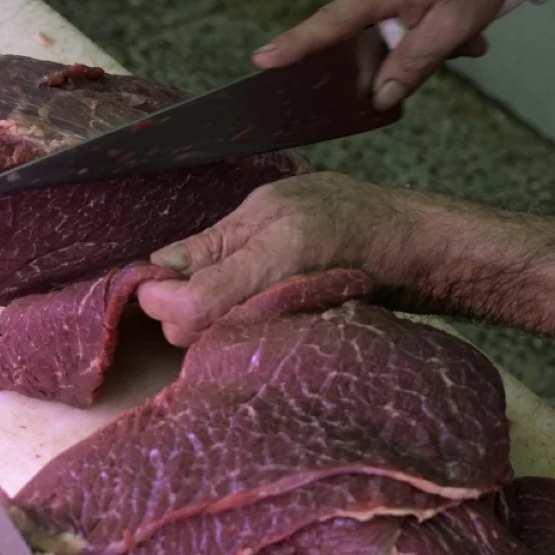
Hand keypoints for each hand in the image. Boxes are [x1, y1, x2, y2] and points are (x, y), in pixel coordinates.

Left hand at [137, 172, 422, 345]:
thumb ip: (213, 241)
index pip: (188, 306)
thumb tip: (160, 264)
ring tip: (213, 281)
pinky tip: (233, 301)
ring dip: (191, 316)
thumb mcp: (272, 205)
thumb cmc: (344, 214)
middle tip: (181, 272)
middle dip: (169, 305)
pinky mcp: (281, 349)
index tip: (150, 276)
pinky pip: (228, 347)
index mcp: (267, 266)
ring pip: (203, 344)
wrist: (403, 250)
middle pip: (187, 333)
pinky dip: (215, 326)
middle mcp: (271, 313)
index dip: (156, 294)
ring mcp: (278, 338)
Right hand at [252, 0, 529, 109]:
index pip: (327, 25)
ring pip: (388, 20)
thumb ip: (412, 65)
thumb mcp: (452, 26)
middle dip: (407, 49)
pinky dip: (424, 13)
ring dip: (423, 31)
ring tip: (465, 24)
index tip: (263, 60)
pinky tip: (452, 7)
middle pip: (368, 35)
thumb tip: (381, 97)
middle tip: (457, 47)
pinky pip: (397, 2)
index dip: (294, 47)